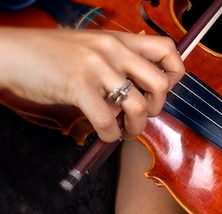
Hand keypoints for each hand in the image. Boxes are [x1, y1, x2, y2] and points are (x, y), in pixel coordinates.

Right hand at [0, 27, 184, 141]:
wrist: (11, 54)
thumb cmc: (49, 55)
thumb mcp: (90, 47)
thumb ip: (117, 60)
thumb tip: (141, 83)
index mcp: (119, 40)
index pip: (167, 49)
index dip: (174, 74)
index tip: (162, 91)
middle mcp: (113, 50)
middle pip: (161, 83)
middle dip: (156, 108)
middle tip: (141, 115)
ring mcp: (96, 67)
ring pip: (138, 105)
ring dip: (135, 127)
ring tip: (123, 130)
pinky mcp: (78, 86)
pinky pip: (108, 120)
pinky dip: (110, 135)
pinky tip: (104, 134)